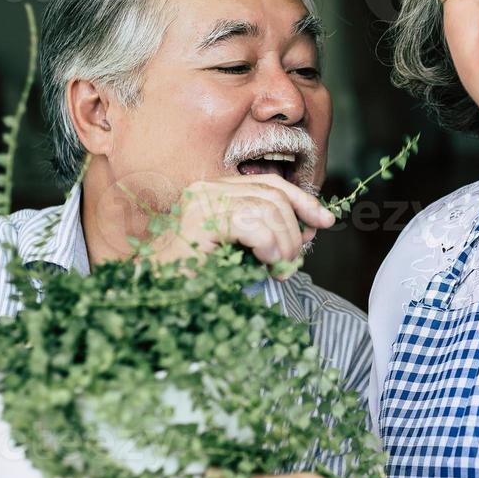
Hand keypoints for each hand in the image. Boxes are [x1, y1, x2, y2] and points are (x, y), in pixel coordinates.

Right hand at [146, 175, 334, 275]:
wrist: (153, 294)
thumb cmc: (193, 277)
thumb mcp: (239, 248)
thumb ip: (267, 232)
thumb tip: (311, 227)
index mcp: (214, 190)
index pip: (269, 183)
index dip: (302, 200)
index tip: (325, 220)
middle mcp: (206, 189)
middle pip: (273, 195)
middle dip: (294, 228)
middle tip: (293, 260)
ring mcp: (201, 202)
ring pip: (267, 210)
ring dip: (284, 243)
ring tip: (279, 268)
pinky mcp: (200, 221)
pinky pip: (253, 226)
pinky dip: (269, 246)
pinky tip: (267, 264)